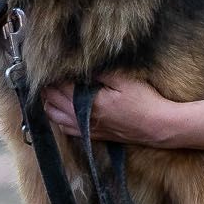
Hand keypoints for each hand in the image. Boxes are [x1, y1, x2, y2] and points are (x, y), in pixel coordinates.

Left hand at [42, 73, 181, 146]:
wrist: (158, 127)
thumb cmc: (144, 101)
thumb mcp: (124, 80)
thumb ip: (100, 73)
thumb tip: (82, 67)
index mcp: (90, 102)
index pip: (61, 88)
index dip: (52, 77)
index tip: (48, 67)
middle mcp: (84, 118)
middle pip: (53, 102)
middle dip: (47, 89)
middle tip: (46, 77)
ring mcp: (88, 129)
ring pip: (56, 118)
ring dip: (50, 104)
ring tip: (50, 92)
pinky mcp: (94, 136)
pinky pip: (67, 130)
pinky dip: (58, 120)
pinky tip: (60, 112)